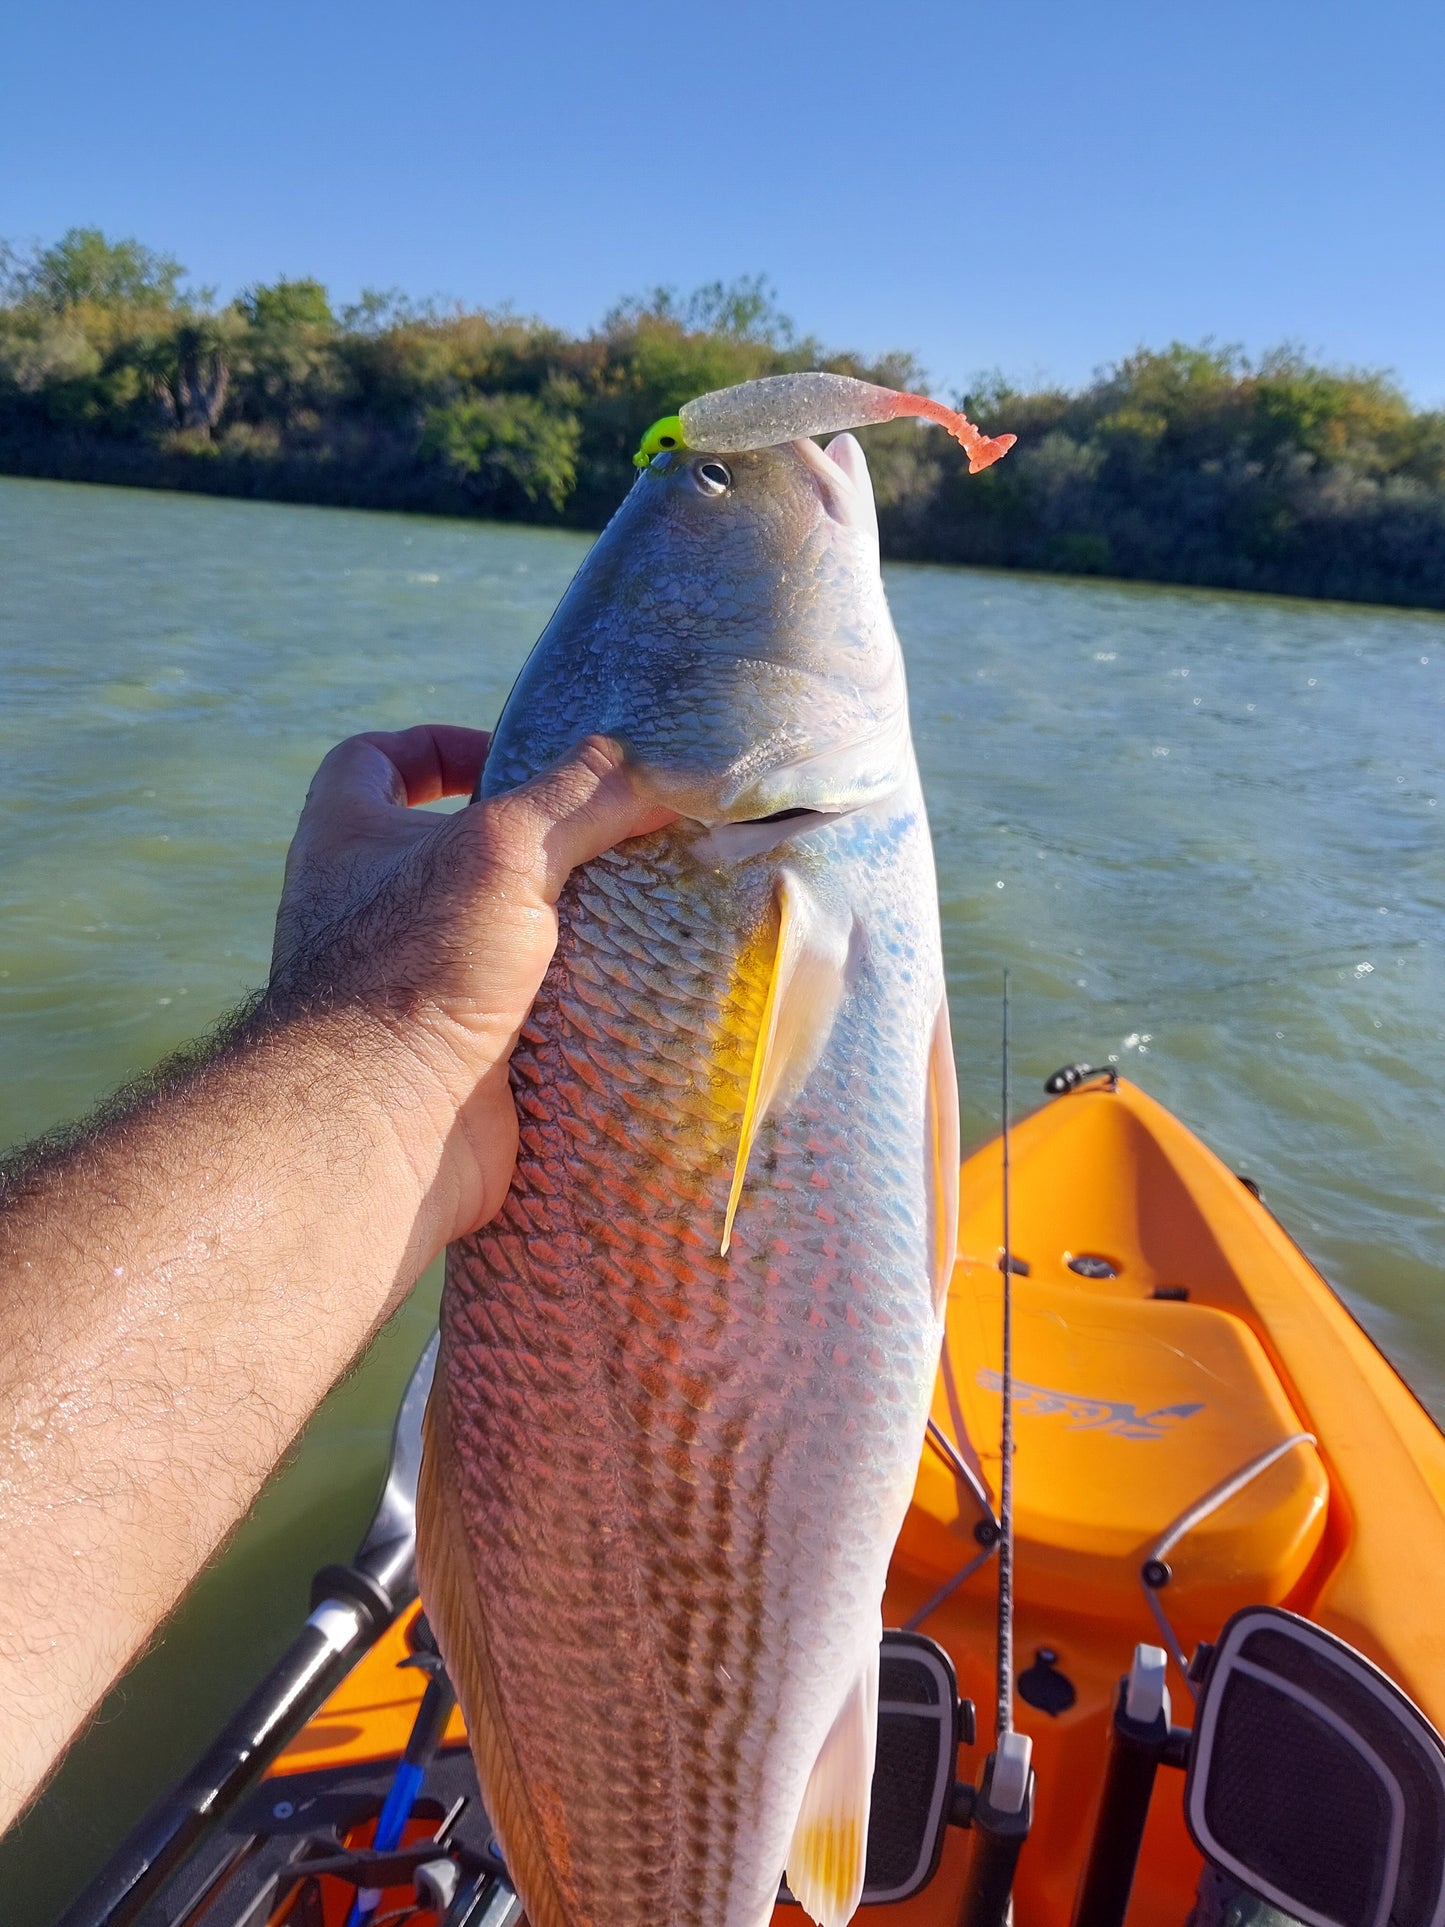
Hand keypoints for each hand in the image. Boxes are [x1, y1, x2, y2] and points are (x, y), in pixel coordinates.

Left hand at [267, 725, 674, 1242]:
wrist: (386, 1128)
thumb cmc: (415, 968)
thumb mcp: (506, 850)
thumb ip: (580, 797)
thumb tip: (655, 767)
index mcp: (345, 841)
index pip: (372, 762)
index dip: (435, 745)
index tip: (504, 755)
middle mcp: (364, 912)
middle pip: (444, 852)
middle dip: (520, 845)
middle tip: (592, 840)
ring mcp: (408, 988)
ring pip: (488, 937)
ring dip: (554, 925)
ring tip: (631, 906)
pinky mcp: (455, 1054)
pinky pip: (517, 1012)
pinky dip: (567, 1000)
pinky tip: (627, 988)